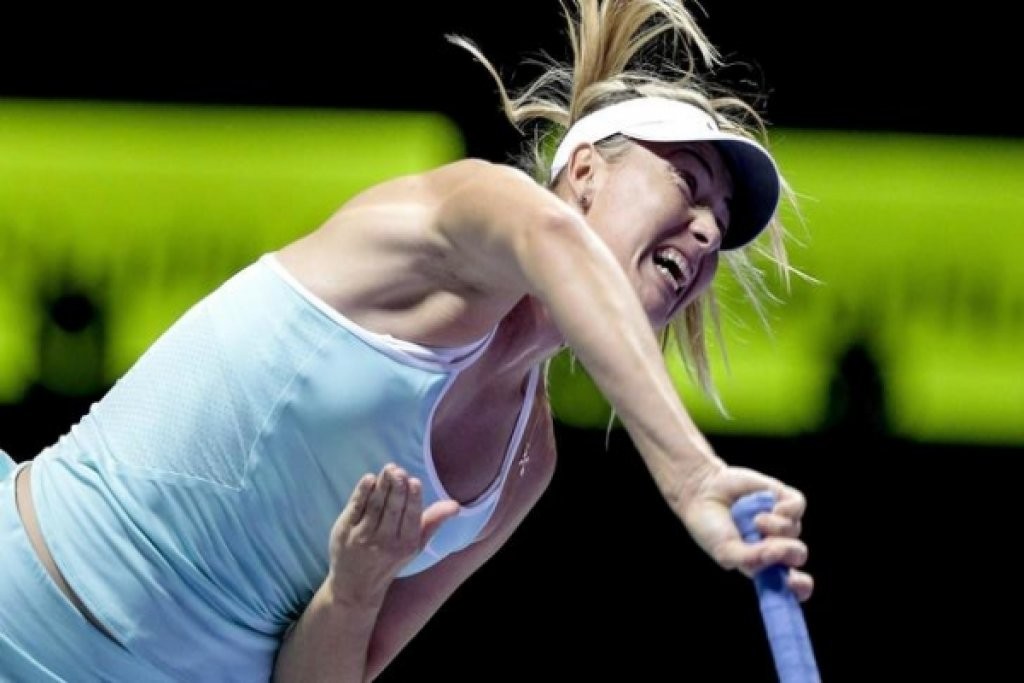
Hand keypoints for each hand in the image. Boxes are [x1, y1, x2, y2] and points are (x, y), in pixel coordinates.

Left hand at [326, 463, 459, 607]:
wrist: (356, 585)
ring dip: (382, 485)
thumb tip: (456, 506)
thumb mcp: (415, 545)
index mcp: (406, 545)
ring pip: (375, 506)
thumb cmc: (390, 559)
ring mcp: (363, 537)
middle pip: (392, 509)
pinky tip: (369, 479)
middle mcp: (385, 542)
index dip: (413, 499)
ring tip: (388, 469)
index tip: (414, 480)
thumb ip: (434, 521)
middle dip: (396, 488)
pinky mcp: (345, 532)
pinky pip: (355, 508)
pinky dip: (362, 492)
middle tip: (398, 470)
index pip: (411, 518)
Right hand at [678, 464, 813, 600]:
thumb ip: (751, 560)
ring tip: (754, 520)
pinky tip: (769, 506)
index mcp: (764, 564)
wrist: (702, 492)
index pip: (792, 584)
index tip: (794, 582)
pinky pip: (797, 505)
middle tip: (768, 546)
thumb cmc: (711, 527)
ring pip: (795, 529)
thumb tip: (778, 552)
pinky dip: (785, 508)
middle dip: (788, 552)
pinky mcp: (782, 498)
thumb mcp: (726, 552)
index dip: (800, 587)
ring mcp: (780, 520)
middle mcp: (776, 543)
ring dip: (775, 526)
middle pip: (798, 555)